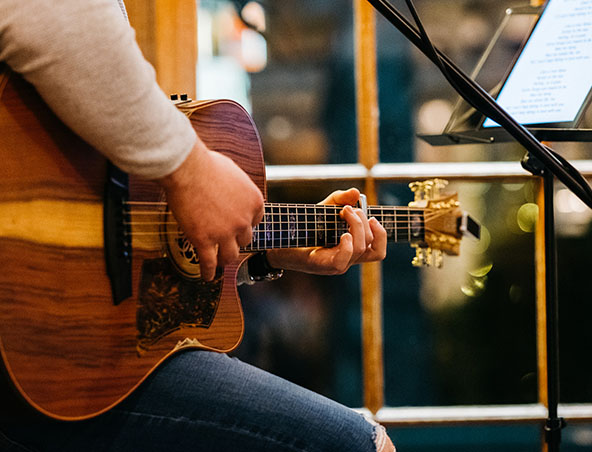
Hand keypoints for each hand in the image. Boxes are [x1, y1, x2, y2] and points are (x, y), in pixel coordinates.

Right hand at [158, 137, 263, 280]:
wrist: (188, 169)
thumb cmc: (207, 164)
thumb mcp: (234, 173)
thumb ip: (238, 187)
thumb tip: (233, 189)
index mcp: (255, 202)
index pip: (256, 221)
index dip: (245, 224)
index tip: (237, 226)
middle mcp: (244, 220)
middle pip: (245, 239)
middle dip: (236, 240)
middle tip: (226, 241)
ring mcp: (225, 233)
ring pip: (231, 255)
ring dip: (226, 259)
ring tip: (220, 262)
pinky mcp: (205, 240)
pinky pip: (209, 262)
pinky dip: (209, 272)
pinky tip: (207, 276)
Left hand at [265, 188, 386, 274]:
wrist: (281, 238)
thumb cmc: (306, 226)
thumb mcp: (325, 208)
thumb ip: (341, 199)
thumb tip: (356, 193)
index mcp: (352, 249)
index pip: (377, 251)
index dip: (382, 235)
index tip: (372, 217)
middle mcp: (347, 259)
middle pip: (371, 245)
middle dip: (364, 222)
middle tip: (348, 209)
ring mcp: (336, 264)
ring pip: (360, 250)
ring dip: (356, 227)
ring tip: (343, 214)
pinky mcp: (323, 265)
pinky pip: (342, 260)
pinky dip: (347, 245)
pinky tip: (342, 234)